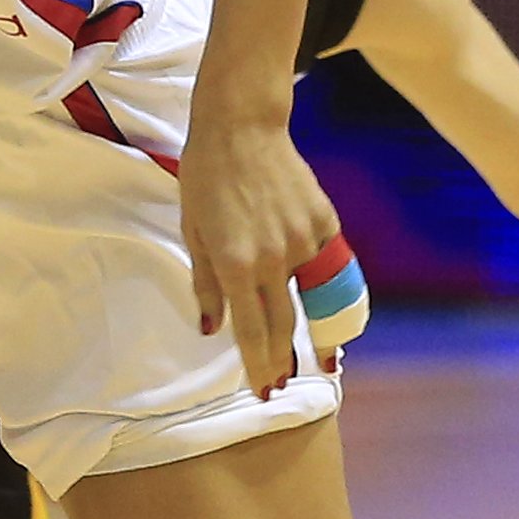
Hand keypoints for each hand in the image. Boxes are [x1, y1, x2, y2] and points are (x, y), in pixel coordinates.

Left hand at [179, 102, 341, 398]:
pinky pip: (323, 263)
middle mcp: (274, 258)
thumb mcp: (193, 232)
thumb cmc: (207, 177)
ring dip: (308, 323)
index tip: (264, 391)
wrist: (243, 127)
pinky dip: (316, 278)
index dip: (258, 366)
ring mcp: (304, 241)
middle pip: (285, 325)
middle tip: (283, 385)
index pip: (253, 332)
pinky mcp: (324, 222)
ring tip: (318, 357)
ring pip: (308, 294)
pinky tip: (313, 288)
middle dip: (284, 361)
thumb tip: (212, 327)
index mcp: (236, 264)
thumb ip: (205, 284)